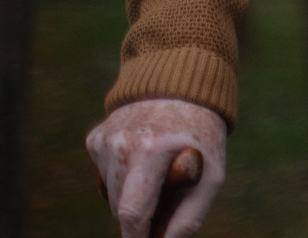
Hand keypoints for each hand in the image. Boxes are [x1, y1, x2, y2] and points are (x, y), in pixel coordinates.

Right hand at [86, 98, 226, 237]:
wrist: (181, 84)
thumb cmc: (201, 135)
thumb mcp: (212, 174)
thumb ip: (190, 216)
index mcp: (151, 151)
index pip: (132, 211)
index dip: (135, 237)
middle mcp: (121, 144)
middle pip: (120, 206)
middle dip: (140, 215)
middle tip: (165, 200)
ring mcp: (104, 140)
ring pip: (110, 193)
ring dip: (132, 195)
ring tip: (157, 171)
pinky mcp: (95, 138)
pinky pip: (105, 174)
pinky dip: (122, 176)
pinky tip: (141, 156)